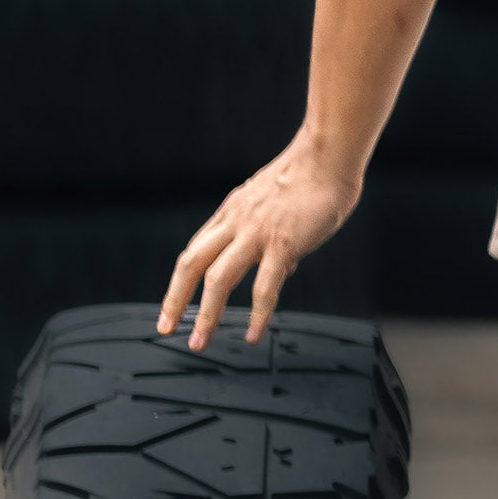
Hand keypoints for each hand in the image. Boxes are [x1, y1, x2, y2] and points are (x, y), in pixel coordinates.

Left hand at [156, 133, 361, 350]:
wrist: (329, 156)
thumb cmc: (311, 176)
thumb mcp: (276, 204)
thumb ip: (270, 236)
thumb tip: (281, 271)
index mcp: (232, 211)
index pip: (195, 252)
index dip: (179, 283)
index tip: (172, 308)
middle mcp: (237, 222)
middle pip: (191, 263)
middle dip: (175, 300)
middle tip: (167, 328)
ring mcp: (257, 233)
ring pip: (217, 278)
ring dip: (206, 314)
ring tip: (199, 342)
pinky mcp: (283, 242)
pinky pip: (265, 286)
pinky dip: (257, 314)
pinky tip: (253, 334)